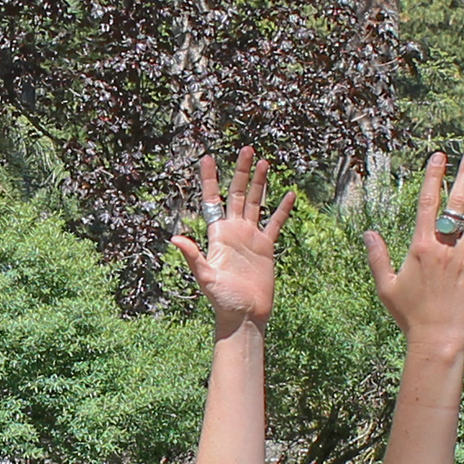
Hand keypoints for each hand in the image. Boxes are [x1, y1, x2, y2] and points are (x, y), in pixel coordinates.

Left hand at [172, 147, 296, 329]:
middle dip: (241, 171)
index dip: (209, 179)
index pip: (212, 199)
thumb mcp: (205, 277)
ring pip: (257, 203)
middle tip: (246, 148)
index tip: (207, 157)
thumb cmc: (222, 300)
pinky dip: (282, 209)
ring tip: (265, 162)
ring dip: (261, 183)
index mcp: (217, 234)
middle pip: (238, 194)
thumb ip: (193, 256)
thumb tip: (175, 238)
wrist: (244, 315)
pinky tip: (289, 193)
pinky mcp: (266, 248)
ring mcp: (251, 238)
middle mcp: (234, 231)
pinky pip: (275, 224)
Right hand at [362, 149, 463, 346]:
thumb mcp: (386, 286)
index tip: (438, 157)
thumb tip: (368, 233)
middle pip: (456, 202)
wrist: (437, 338)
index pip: (427, 204)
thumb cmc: (409, 314)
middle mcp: (445, 247)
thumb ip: (377, 257)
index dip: (433, 178)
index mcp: (421, 247)